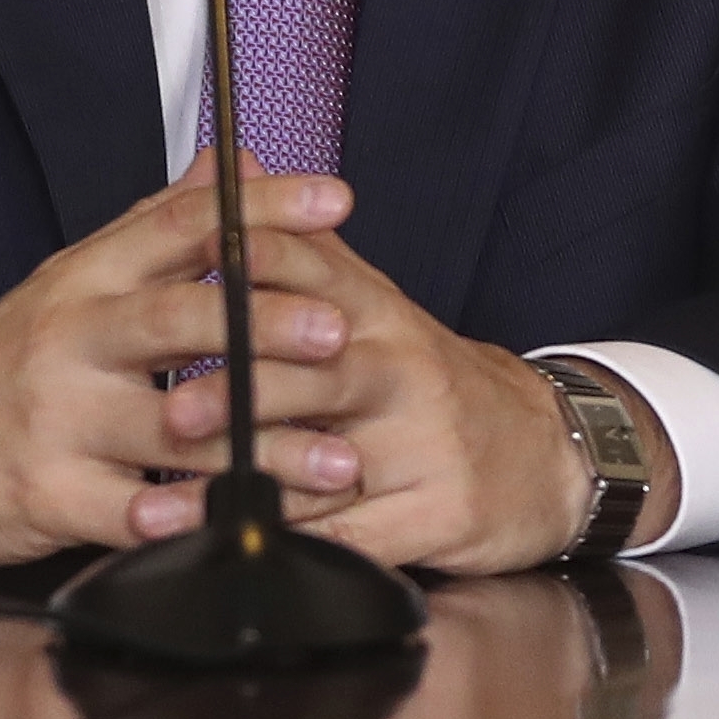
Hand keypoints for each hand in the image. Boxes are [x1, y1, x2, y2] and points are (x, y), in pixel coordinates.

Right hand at [0, 158, 366, 560]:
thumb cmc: (3, 357)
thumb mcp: (75, 279)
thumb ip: (158, 226)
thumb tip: (232, 162)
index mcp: (88, 278)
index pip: (181, 225)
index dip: (262, 207)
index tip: (335, 199)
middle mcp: (73, 338)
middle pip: (176, 317)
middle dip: (264, 323)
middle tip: (339, 331)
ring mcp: (57, 418)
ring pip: (172, 428)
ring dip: (264, 446)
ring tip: (342, 462)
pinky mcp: (44, 493)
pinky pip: (127, 511)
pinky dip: (184, 518)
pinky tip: (239, 519)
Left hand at [126, 185, 688, 572]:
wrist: (546, 453)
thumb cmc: (432, 385)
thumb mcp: (376, 308)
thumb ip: (302, 247)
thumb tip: (234, 167)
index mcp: (380, 313)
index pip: (313, 270)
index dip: (250, 266)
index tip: (183, 267)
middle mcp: (403, 369)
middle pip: (323, 370)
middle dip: (246, 390)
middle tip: (174, 411)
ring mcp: (423, 444)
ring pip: (329, 461)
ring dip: (250, 482)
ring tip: (172, 501)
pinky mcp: (437, 512)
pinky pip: (350, 534)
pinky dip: (286, 547)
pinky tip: (232, 551)